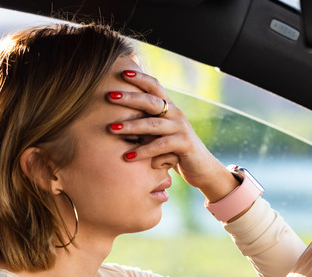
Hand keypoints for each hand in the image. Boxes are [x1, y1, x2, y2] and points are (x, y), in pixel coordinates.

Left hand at [106, 70, 237, 201]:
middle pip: (151, 101)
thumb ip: (145, 125)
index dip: (140, 78)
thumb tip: (115, 121)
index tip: (122, 72)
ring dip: (130, 126)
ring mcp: (181, 128)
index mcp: (169, 107)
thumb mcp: (158, 134)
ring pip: (152, 124)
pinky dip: (143, 151)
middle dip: (129, 98)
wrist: (202, 167)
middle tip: (109, 96)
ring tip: (111, 129)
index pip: (155, 86)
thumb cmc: (174, 151)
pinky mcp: (184, 143)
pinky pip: (160, 145)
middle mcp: (176, 114)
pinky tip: (128, 157)